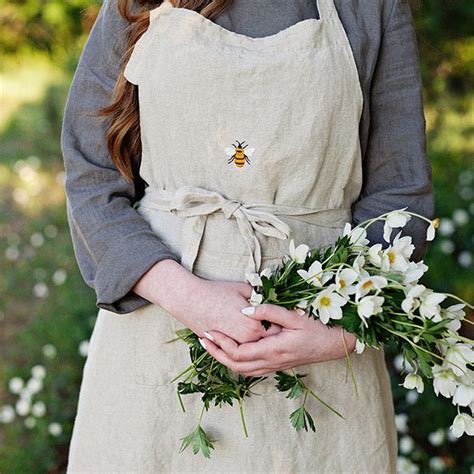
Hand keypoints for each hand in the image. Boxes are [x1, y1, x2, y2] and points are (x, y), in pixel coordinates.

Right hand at [132, 259, 281, 342]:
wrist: (189, 299)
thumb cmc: (216, 291)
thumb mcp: (242, 289)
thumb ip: (260, 297)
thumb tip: (271, 300)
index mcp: (253, 326)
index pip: (276, 332)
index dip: (282, 326)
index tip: (286, 321)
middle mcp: (244, 340)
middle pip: (266, 343)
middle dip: (273, 337)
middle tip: (279, 329)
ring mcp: (232, 346)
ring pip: (252, 350)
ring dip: (259, 344)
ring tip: (264, 335)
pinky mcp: (221, 347)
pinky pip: (239, 352)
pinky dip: (245, 348)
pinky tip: (249, 340)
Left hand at [200, 303, 355, 375]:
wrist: (334, 344)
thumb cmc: (317, 328)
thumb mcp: (294, 316)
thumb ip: (269, 311)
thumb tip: (245, 309)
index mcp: (272, 350)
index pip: (238, 353)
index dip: (221, 343)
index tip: (209, 331)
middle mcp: (270, 363)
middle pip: (234, 365)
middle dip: (216, 353)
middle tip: (202, 338)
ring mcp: (273, 367)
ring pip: (241, 371)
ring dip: (223, 359)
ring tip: (211, 345)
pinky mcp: (276, 366)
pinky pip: (250, 370)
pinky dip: (236, 362)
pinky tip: (231, 351)